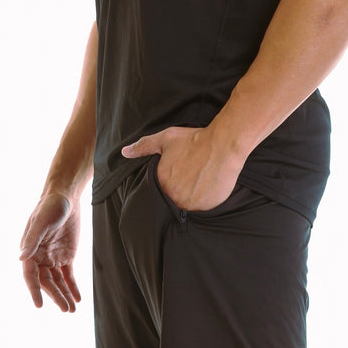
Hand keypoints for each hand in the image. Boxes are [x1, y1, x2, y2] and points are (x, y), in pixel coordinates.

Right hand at [19, 191, 80, 310]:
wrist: (65, 198)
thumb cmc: (49, 207)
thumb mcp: (41, 221)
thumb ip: (32, 239)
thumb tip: (21, 258)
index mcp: (30, 251)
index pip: (30, 276)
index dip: (34, 291)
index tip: (39, 305)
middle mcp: (40, 258)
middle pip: (46, 282)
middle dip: (56, 296)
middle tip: (65, 309)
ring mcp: (53, 258)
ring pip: (58, 282)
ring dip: (64, 295)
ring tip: (72, 310)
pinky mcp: (66, 256)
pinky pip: (68, 275)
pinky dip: (72, 287)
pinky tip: (77, 298)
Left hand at [121, 126, 242, 210]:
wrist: (222, 145)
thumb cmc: (194, 140)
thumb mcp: (165, 139)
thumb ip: (143, 146)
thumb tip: (124, 152)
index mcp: (161, 182)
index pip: (159, 191)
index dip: (168, 184)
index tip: (177, 176)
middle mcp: (174, 196)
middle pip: (173, 199)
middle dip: (179, 191)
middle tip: (190, 178)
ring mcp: (191, 204)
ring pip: (188, 206)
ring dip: (191, 198)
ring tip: (199, 182)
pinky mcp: (207, 207)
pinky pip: (202, 208)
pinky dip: (204, 201)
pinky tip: (208, 187)